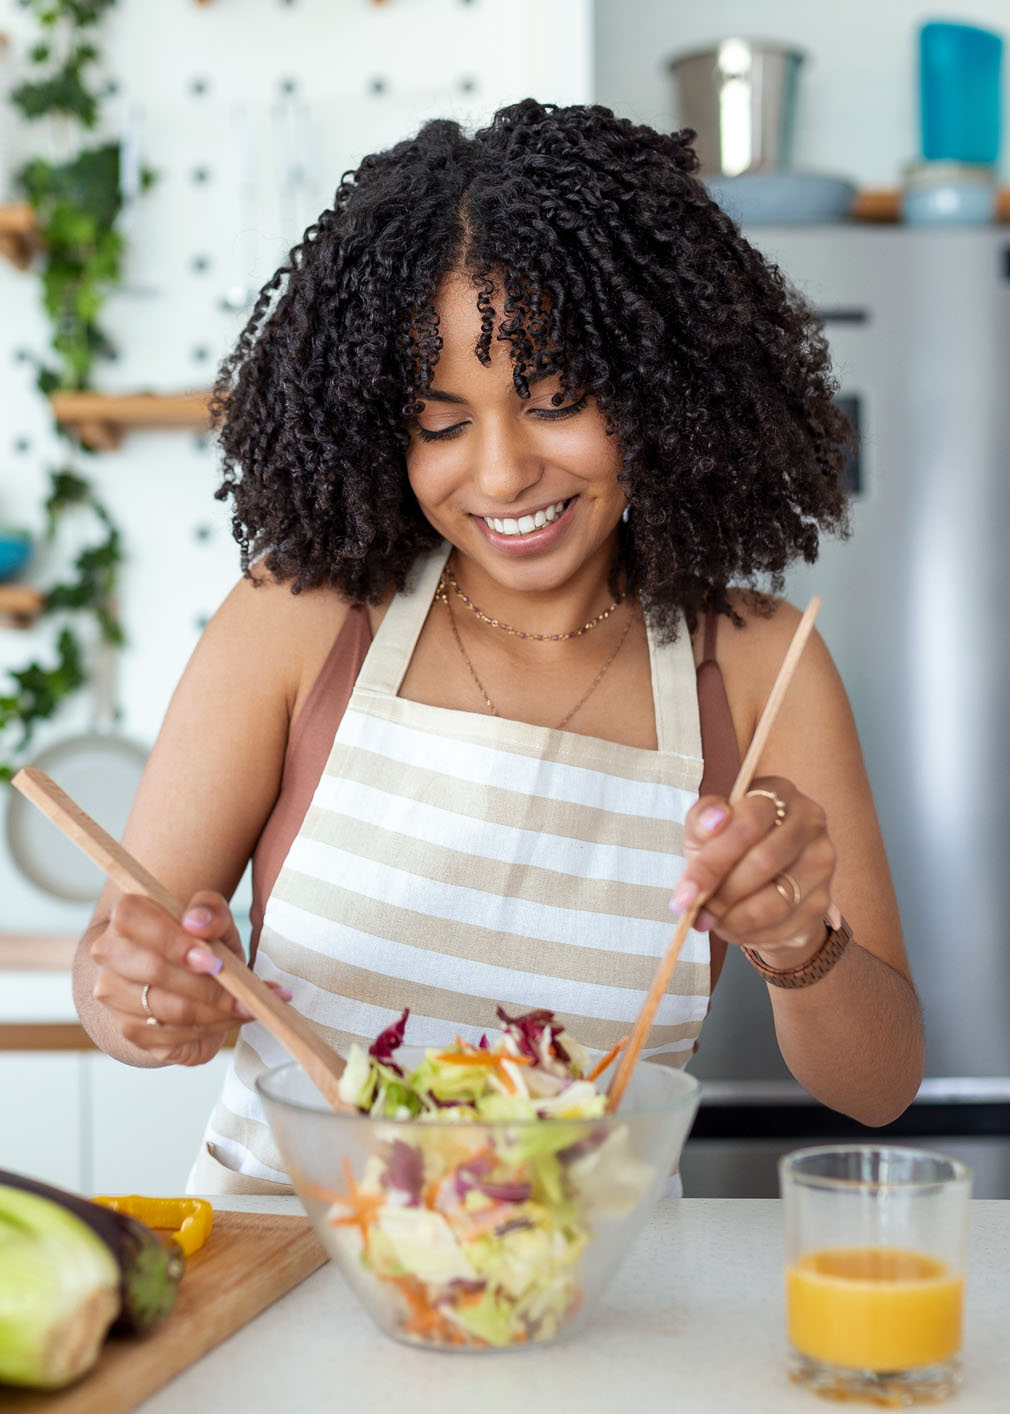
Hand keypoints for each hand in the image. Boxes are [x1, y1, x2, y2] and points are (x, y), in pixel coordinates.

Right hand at [88, 890, 291, 1066]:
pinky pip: (171, 1036)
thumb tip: (196, 922)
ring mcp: (114, 995)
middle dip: (207, 985)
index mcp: (125, 917)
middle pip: (154, 970)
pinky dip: (209, 1030)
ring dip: (215, 1012)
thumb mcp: (216, 920)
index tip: (212, 960)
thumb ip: (211, 911)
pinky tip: (229, 1020)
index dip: (173, 941)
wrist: (184, 981)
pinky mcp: (129, 1030)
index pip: (132, 918)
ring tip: (247, 1007)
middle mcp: (109, 955)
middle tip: (244, 993)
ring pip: (167, 1009)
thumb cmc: (201, 944)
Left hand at [672, 776, 835, 967]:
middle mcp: (809, 823)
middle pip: (763, 862)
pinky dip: (749, 934)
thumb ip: (701, 821)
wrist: (760, 880)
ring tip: (710, 920)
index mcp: (778, 794)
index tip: (685, 892)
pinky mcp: (824, 901)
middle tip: (694, 911)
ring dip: (733, 918)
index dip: (713, 861)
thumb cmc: (729, 846)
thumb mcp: (705, 828)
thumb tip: (714, 820)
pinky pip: (782, 927)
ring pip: (775, 902)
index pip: (748, 824)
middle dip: (720, 894)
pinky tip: (733, 926)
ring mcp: (821, 863)